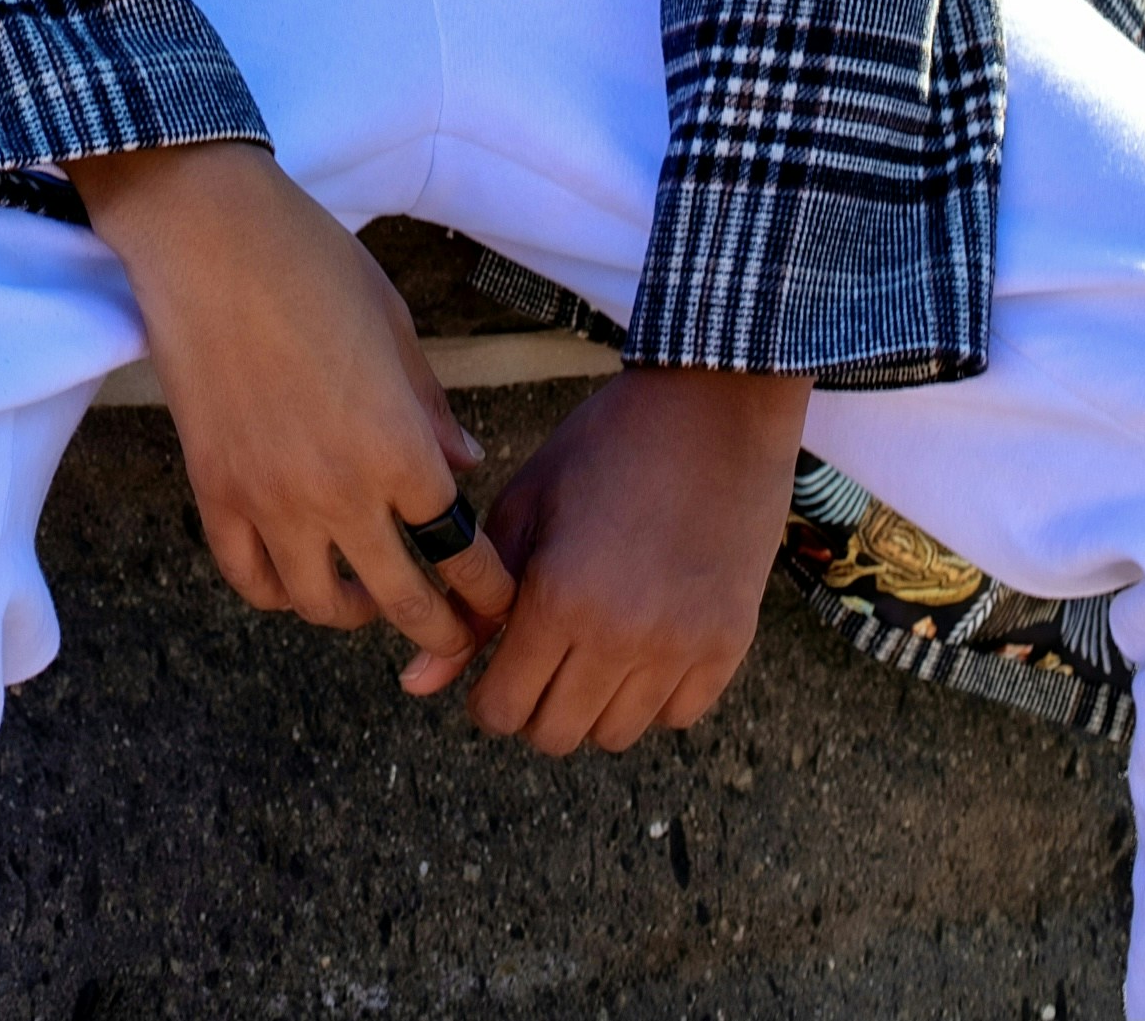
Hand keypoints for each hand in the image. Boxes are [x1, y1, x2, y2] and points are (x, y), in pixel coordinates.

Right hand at [67, 141, 515, 674]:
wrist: (208, 238)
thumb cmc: (312, 262)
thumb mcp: (394, 324)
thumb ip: (431, 408)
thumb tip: (466, 464)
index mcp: (398, 448)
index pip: (459, 551)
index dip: (486, 589)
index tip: (496, 600)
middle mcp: (339, 492)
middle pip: (401, 599)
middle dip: (439, 632)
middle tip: (451, 638)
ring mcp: (270, 501)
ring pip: (321, 606)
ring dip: (356, 612)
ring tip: (368, 598)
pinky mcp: (214, 493)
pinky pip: (250, 578)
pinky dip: (279, 591)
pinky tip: (297, 575)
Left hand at [402, 361, 808, 753]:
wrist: (712, 408)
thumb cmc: (604, 448)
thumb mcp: (526, 506)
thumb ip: (473, 601)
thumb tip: (416, 685)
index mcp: (559, 596)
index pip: (502, 710)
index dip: (486, 697)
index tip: (494, 670)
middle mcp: (621, 635)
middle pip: (556, 736)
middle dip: (534, 706)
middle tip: (540, 658)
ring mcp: (681, 646)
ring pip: (616, 736)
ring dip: (593, 704)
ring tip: (592, 645)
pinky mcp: (728, 645)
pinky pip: (677, 716)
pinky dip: (654, 694)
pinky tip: (645, 640)